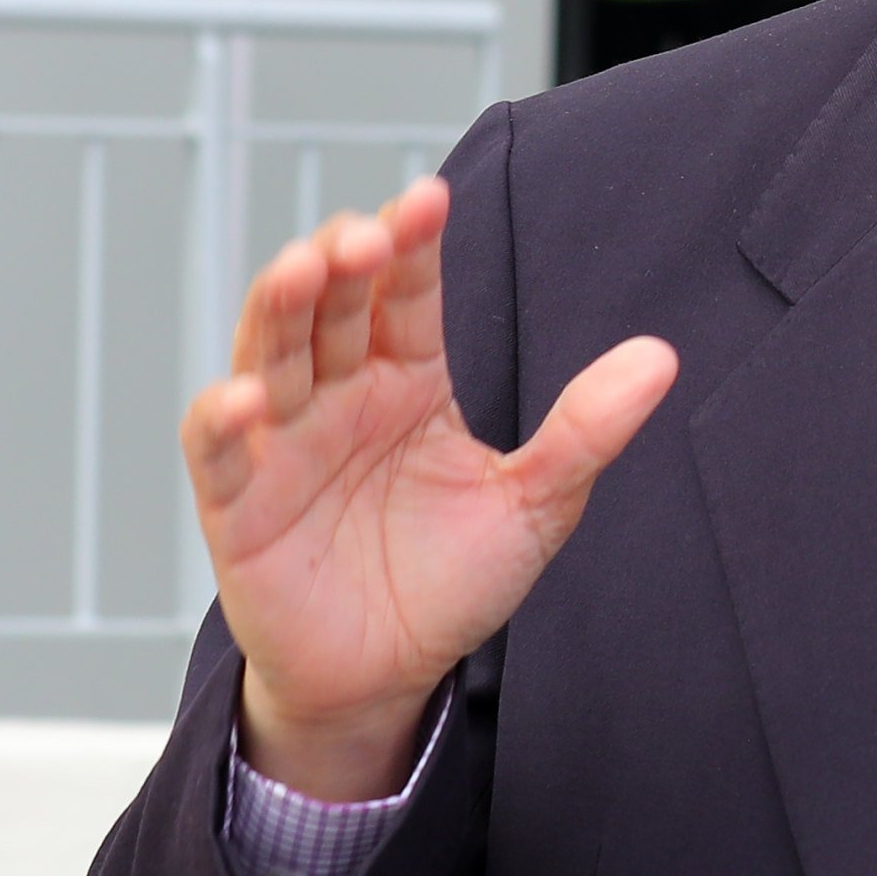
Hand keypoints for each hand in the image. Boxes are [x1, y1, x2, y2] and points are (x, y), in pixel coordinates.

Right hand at [180, 178, 676, 798]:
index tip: (431, 199)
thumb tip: (660, 358)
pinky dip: (222, 415)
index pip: (406, 292)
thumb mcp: (535, 505)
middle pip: (331, 304)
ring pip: (270, 352)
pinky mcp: (237, 502)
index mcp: (409, 378)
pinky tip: (247, 397)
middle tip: (367, 234)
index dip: (413, 243)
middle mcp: (340, 393)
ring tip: (303, 270)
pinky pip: (216, 448)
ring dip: (279, 307)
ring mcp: (282, 441)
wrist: (388, 676)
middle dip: (342, 258)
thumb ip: (586, 431)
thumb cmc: (452, 580)